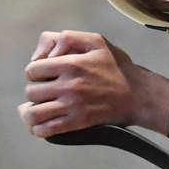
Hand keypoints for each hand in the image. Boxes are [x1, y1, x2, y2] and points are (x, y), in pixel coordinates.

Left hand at [19, 30, 168, 136]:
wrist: (137, 94)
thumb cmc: (116, 66)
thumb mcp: (95, 41)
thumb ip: (66, 38)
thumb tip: (42, 55)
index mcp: (70, 64)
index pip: (32, 70)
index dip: (35, 72)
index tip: (45, 75)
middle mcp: (68, 86)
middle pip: (31, 92)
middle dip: (35, 90)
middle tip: (45, 92)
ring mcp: (72, 106)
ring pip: (33, 113)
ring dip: (30, 112)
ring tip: (35, 109)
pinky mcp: (77, 122)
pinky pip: (46, 129)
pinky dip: (37, 129)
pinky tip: (39, 125)